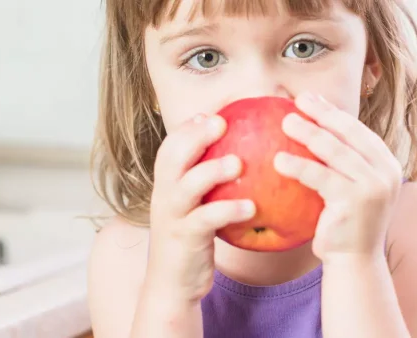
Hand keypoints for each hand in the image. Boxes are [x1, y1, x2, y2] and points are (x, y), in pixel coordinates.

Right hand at [148, 114, 255, 302]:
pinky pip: (207, 220)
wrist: (172, 285)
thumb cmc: (191, 240)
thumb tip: (240, 157)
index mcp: (166, 185)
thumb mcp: (194, 207)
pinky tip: (252, 207)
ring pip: (186, 185)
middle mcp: (164, 196)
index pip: (169, 147)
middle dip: (194, 136)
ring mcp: (172, 217)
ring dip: (212, 170)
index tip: (210, 115)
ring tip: (239, 163)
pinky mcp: (185, 238)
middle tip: (221, 122)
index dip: (187, 128)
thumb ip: (207, 184)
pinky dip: (228, 210)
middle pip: (171, 157)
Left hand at [274, 92, 402, 260]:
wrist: (354, 261)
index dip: (333, 112)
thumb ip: (342, 162)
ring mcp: (373, 186)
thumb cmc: (345, 222)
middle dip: (322, 114)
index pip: (357, 131)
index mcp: (386, 163)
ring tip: (286, 122)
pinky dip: (298, 166)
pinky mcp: (355, 201)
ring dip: (308, 133)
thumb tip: (311, 128)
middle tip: (297, 101)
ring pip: (335, 151)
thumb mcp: (350, 187)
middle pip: (349, 134)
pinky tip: (278, 160)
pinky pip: (321, 177)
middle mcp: (385, 172)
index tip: (310, 98)